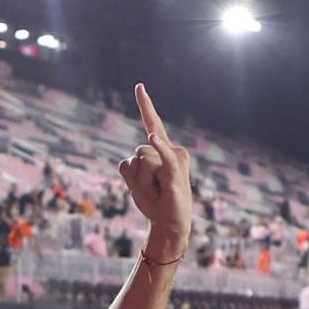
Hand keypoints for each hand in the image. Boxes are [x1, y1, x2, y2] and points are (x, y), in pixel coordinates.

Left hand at [118, 84, 191, 249]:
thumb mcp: (135, 183)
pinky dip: (158, 147)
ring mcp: (175, 159)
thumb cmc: (153, 202)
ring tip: (156, 191)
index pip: (152, 122)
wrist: (169, 223)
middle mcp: (171, 149)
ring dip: (141, 180)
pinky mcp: (176, 170)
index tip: (139, 86)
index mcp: (161, 150)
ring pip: (141, 159)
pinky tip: (152, 138)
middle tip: (150, 189)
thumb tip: (140, 151)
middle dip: (136, 174)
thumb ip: (132, 166)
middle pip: (138, 152)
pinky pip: (163, 155)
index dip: (145, 104)